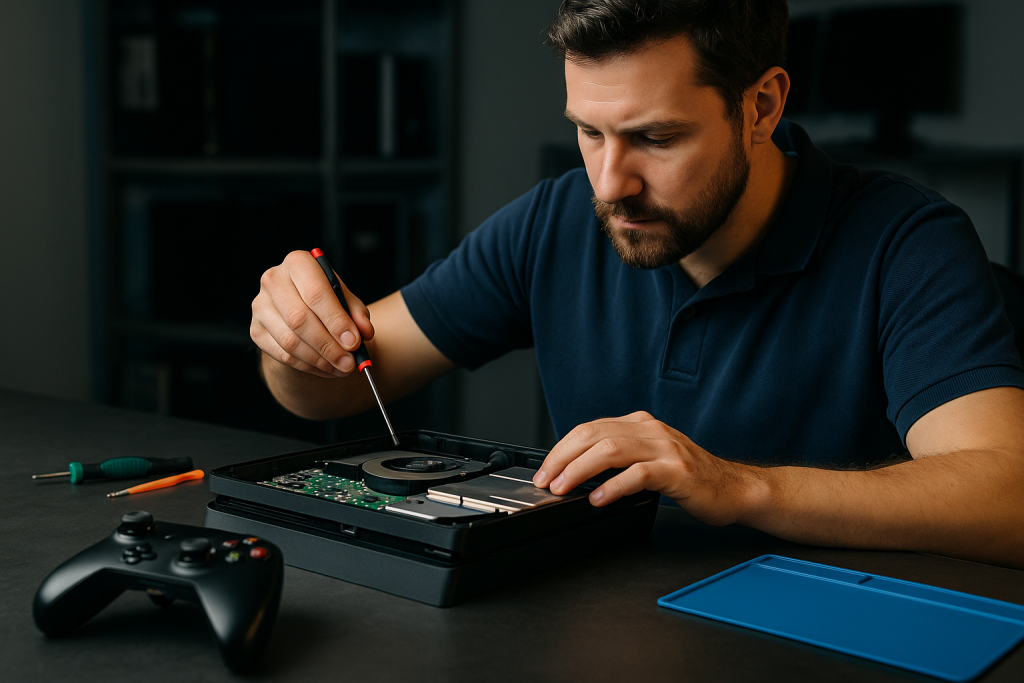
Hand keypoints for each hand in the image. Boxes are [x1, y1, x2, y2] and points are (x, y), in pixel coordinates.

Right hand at [251, 250, 373, 378]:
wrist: (304, 310)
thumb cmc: (327, 301)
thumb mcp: (347, 300)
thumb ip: (358, 314)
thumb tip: (364, 332)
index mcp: (298, 263)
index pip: (316, 293)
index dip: (336, 320)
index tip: (353, 342)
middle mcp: (273, 280)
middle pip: (300, 319)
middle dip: (328, 345)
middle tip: (348, 362)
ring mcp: (260, 306)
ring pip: (290, 341)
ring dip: (319, 360)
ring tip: (341, 368)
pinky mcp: (256, 330)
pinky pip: (282, 354)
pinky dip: (307, 366)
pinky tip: (325, 369)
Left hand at [532, 411, 760, 526]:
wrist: (734, 489)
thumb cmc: (690, 479)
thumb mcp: (650, 459)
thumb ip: (621, 457)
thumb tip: (577, 472)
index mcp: (641, 425)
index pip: (589, 428)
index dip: (561, 449)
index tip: (545, 469)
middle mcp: (651, 430)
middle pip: (593, 435)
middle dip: (562, 458)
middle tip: (546, 480)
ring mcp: (665, 449)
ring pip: (610, 450)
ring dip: (579, 470)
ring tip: (563, 488)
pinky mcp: (677, 471)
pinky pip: (637, 474)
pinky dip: (612, 486)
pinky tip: (597, 498)